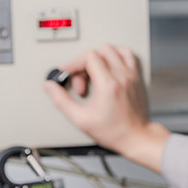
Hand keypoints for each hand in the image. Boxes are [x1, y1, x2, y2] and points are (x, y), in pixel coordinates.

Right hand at [43, 44, 169, 171]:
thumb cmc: (114, 132)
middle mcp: (121, 76)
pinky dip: (116, 56)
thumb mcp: (81, 119)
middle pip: (99, 52)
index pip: (89, 57)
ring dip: (100, 57)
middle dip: (85, 64)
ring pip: (114, 49)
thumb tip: (50, 87)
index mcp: (108, 84)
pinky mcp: (136, 78)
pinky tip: (109, 68)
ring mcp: (131, 76)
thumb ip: (62, 101)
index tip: (68, 74)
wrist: (136, 137)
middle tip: (82, 82)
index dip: (74, 63)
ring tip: (94, 73)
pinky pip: (128, 55)